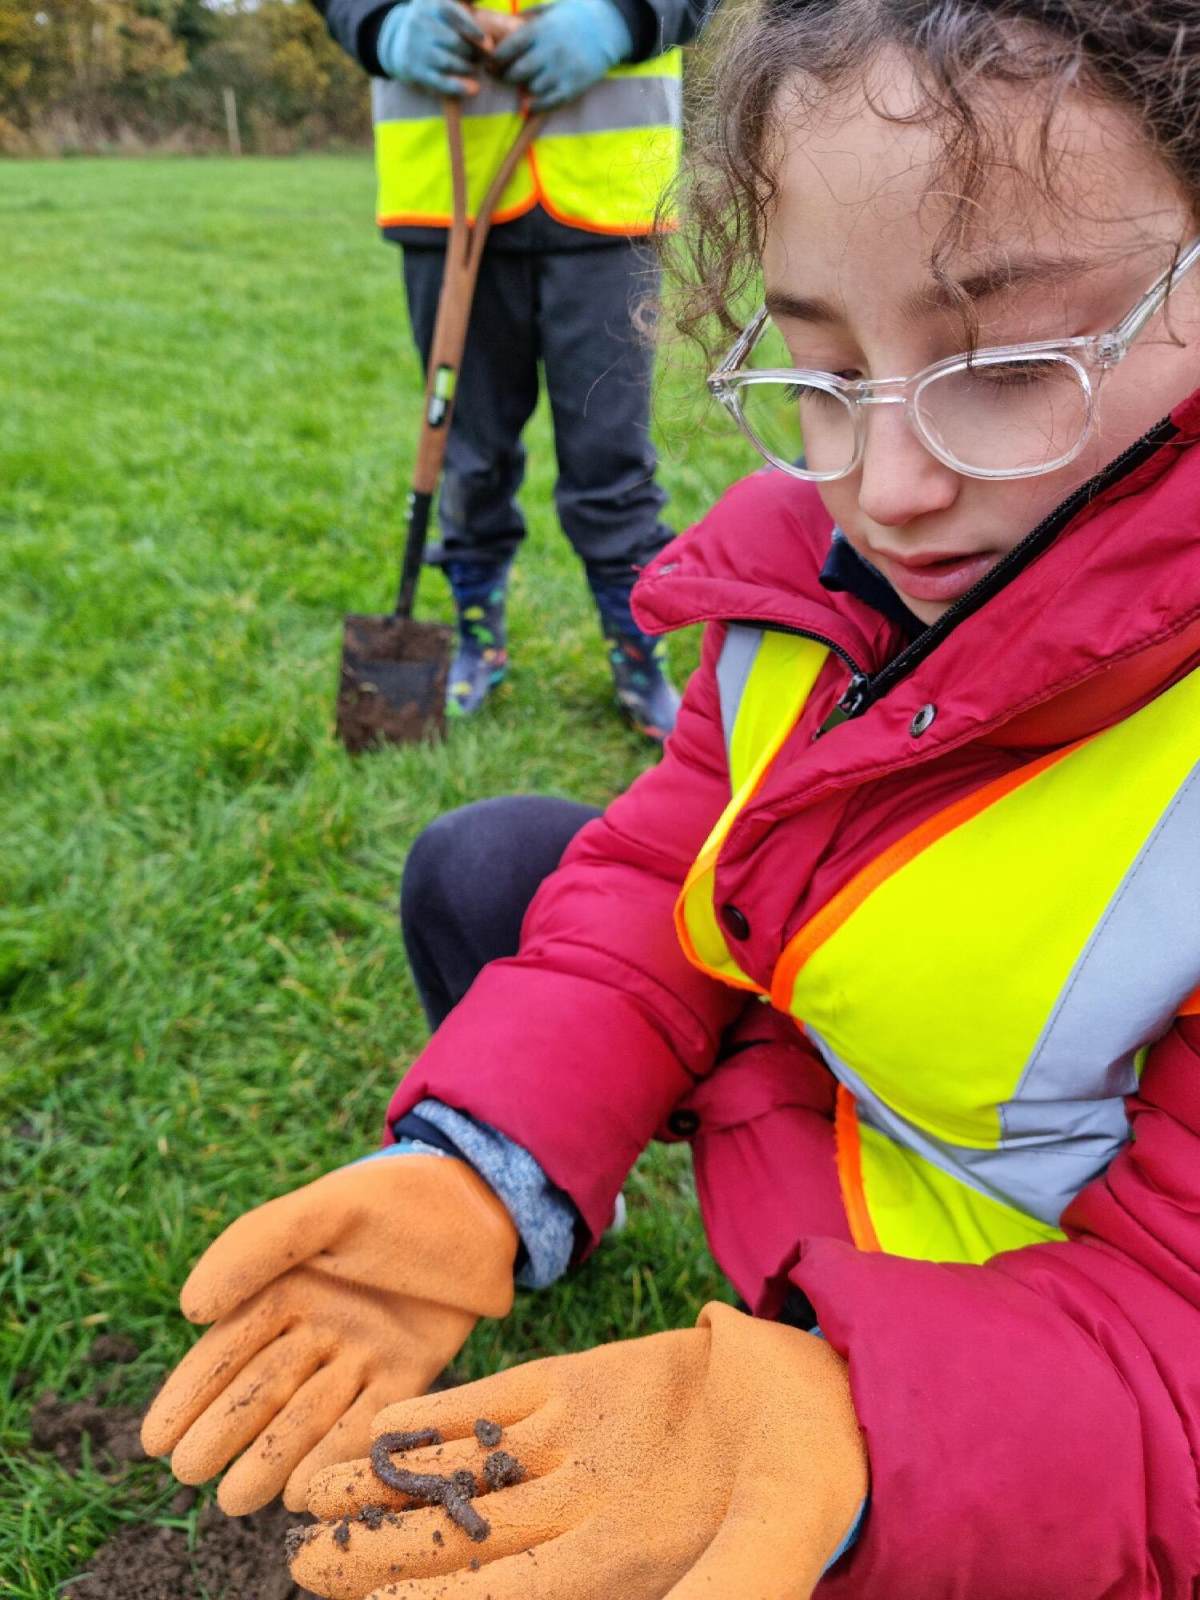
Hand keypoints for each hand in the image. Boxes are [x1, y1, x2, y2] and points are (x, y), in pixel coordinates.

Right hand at [140, 1156, 516, 1515]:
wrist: (482, 1202)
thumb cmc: (396, 1197)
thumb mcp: (325, 1209)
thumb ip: (256, 1248)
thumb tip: (190, 1309)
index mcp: (286, 1289)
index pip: (226, 1349)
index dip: (189, 1394)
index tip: (155, 1439)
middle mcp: (317, 1329)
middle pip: (260, 1390)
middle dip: (223, 1432)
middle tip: (190, 1471)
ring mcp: (361, 1355)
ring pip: (306, 1416)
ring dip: (270, 1457)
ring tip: (236, 1498)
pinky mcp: (408, 1374)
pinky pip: (365, 1422)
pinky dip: (335, 1454)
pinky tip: (303, 1488)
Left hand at [289, 1300, 868, 1598]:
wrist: (830, 1389)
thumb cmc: (816, 1473)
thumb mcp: (773, 1544)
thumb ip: (723, 1592)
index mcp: (617, 1559)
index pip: (502, 1593)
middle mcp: (579, 1509)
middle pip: (459, 1536)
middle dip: (379, 1550)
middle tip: (296, 1559)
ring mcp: (575, 1444)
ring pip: (461, 1469)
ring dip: (387, 1479)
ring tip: (310, 1487)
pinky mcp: (582, 1384)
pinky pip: (493, 1404)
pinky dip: (436, 1414)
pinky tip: (378, 1421)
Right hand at [376, 0, 490, 97]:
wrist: (398, 40)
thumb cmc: (433, 23)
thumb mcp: (443, 6)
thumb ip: (464, 3)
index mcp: (430, 4)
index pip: (456, 16)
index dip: (475, 31)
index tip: (489, 45)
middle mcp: (419, 22)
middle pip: (455, 42)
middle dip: (473, 53)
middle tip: (482, 59)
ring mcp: (414, 46)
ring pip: (449, 62)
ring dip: (467, 68)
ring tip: (474, 68)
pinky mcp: (412, 68)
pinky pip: (439, 81)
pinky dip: (458, 86)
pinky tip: (473, 89)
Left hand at [492, 0, 633, 110]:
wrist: (609, 27)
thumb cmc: (577, 14)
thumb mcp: (551, 7)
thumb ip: (529, 17)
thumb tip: (506, 24)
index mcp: (541, 30)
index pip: (509, 48)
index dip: (495, 59)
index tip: (489, 63)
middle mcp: (549, 51)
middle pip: (517, 72)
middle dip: (505, 77)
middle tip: (501, 77)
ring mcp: (562, 70)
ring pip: (531, 89)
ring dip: (524, 88)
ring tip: (524, 84)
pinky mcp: (573, 86)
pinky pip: (549, 103)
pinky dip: (537, 106)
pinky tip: (531, 104)